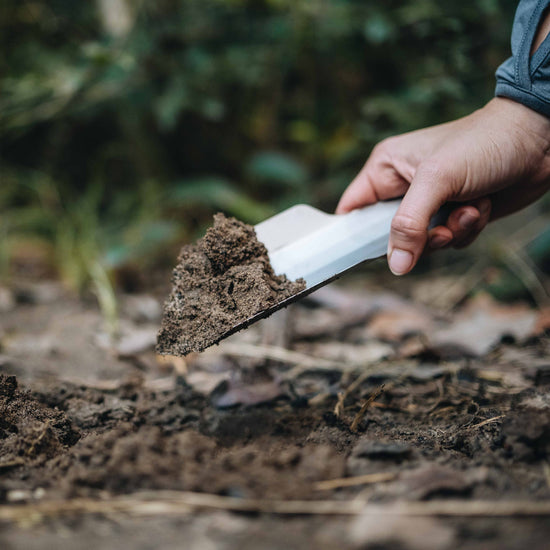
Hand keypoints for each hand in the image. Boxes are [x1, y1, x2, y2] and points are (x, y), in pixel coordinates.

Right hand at [336, 98, 549, 274]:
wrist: (539, 142)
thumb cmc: (482, 144)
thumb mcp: (436, 181)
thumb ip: (409, 224)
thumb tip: (395, 266)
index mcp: (386, 168)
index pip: (353, 210)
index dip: (355, 234)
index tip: (367, 252)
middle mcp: (404, 187)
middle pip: (388, 235)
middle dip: (417, 238)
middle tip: (439, 229)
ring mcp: (430, 202)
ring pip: (422, 242)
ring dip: (449, 233)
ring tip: (468, 210)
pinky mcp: (454, 213)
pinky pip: (448, 240)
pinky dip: (466, 230)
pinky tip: (481, 207)